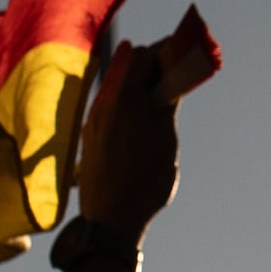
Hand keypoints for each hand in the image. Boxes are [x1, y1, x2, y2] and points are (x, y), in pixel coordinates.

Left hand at [68, 20, 209, 239]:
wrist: (109, 222)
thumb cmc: (143, 181)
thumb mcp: (165, 140)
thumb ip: (167, 103)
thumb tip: (172, 76)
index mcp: (122, 98)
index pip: (141, 55)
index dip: (163, 50)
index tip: (181, 54)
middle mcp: (101, 103)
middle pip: (125, 67)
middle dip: (151, 64)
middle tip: (175, 74)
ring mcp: (92, 120)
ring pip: (115, 85)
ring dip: (138, 83)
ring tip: (162, 97)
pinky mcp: (89, 136)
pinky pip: (108, 104)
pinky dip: (127, 101)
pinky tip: (142, 117)